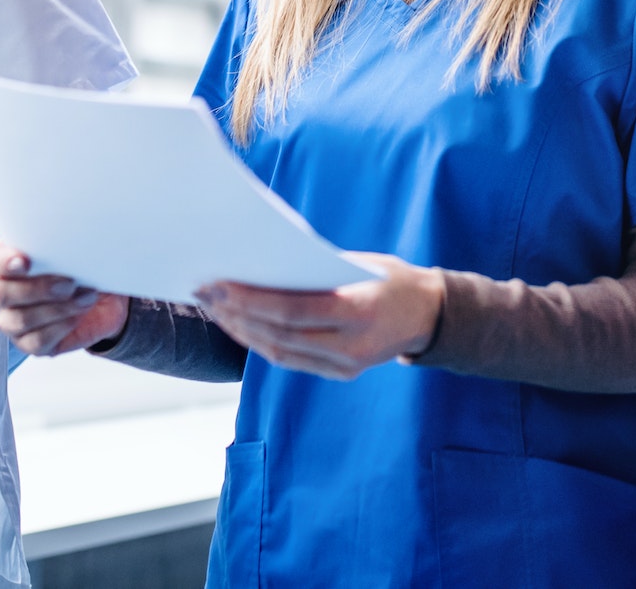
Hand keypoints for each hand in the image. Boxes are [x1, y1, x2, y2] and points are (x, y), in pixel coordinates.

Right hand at [0, 239, 129, 356]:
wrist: (103, 298)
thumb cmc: (82, 267)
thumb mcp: (75, 251)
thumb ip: (61, 247)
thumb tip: (67, 246)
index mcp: (7, 261)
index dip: (3, 262)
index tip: (26, 262)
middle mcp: (3, 291)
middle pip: (1, 293)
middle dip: (37, 289)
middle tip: (69, 283)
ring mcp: (13, 320)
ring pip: (19, 320)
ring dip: (57, 309)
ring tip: (85, 298)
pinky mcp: (29, 343)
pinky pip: (36, 342)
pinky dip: (60, 327)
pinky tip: (78, 315)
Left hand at [194, 253, 445, 380]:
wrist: (431, 316)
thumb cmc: (391, 278)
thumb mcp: (361, 264)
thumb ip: (318, 270)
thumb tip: (262, 267)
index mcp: (360, 310)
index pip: (294, 310)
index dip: (252, 300)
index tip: (219, 284)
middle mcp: (353, 345)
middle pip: (281, 334)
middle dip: (237, 315)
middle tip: (204, 293)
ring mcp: (347, 365)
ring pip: (281, 353)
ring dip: (243, 332)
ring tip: (214, 309)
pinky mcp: (342, 373)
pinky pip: (292, 360)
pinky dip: (262, 342)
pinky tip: (241, 325)